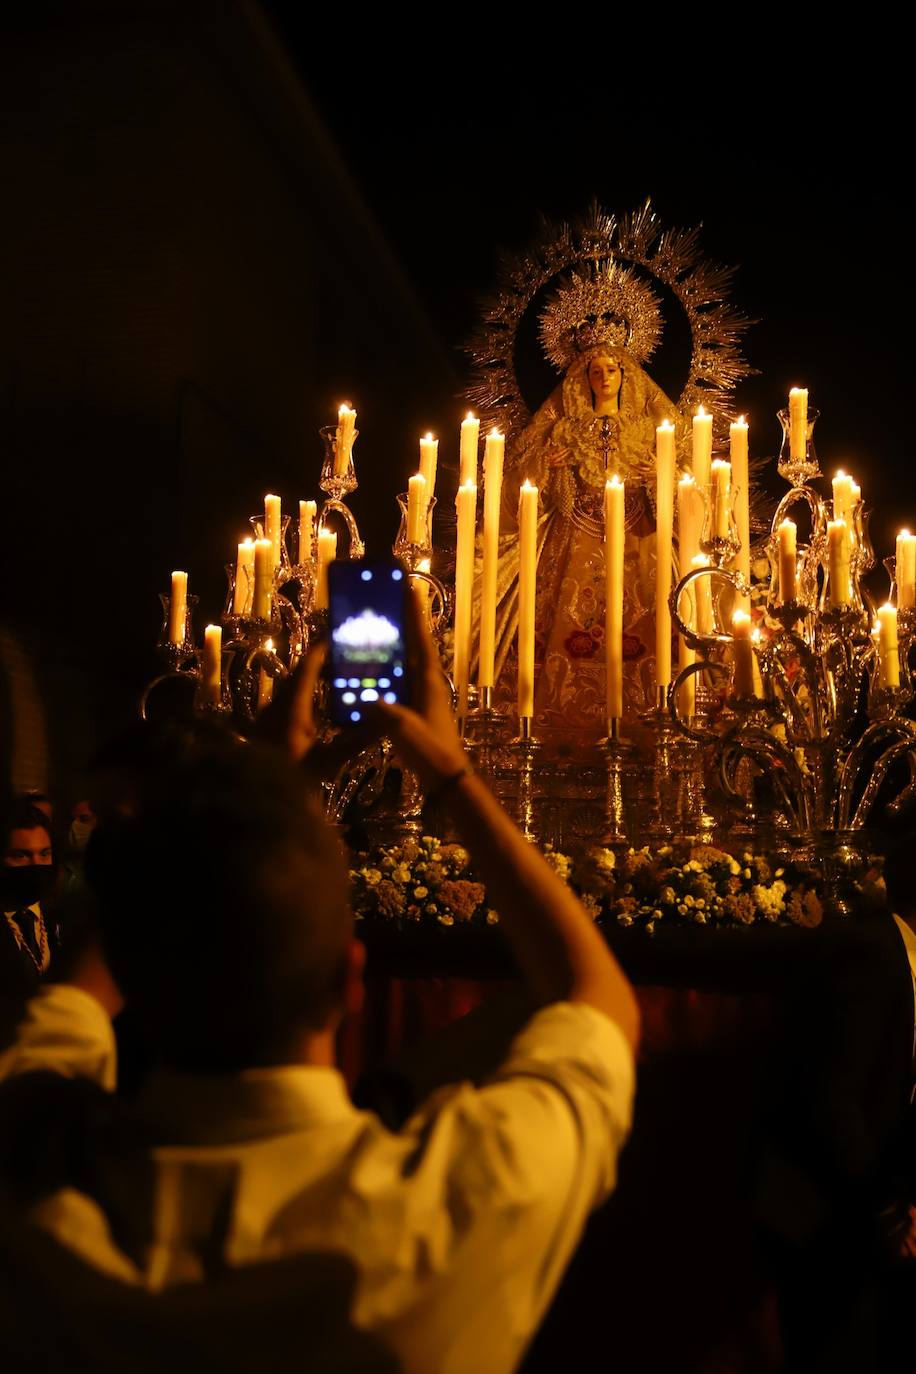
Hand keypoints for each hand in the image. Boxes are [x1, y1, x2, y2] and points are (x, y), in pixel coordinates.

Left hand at [256, 640, 378, 778]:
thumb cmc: (294, 778)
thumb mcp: (329, 761)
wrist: (259, 795)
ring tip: (339, 674)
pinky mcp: (268, 723)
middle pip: (301, 672)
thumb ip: (356, 741)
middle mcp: (278, 704)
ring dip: (315, 677)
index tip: (341, 636)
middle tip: (348, 656)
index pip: (308, 666)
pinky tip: (322, 701)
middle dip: (324, 662)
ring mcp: (270, 713)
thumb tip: (384, 724)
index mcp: (292, 708)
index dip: (324, 648)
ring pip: (294, 685)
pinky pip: (289, 698)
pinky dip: (308, 692)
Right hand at [373, 586, 466, 791]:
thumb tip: (366, 698)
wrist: (446, 778)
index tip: (408, 588)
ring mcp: (423, 695)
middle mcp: (428, 682)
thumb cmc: (430, 751)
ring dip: (394, 644)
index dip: (414, 614)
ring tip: (374, 628)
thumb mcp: (404, 730)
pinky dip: (388, 669)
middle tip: (386, 601)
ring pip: (407, 661)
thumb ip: (385, 712)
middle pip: (414, 644)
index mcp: (428, 681)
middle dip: (403, 622)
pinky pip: (400, 680)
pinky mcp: (416, 708)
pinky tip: (370, 669)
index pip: (420, 639)